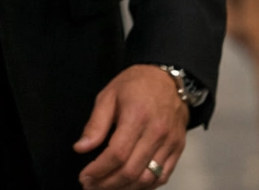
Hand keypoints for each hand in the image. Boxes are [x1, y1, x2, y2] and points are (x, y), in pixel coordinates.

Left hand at [74, 65, 187, 188]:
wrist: (169, 79)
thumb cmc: (135, 85)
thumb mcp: (108, 96)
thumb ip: (95, 124)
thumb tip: (80, 148)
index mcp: (137, 117)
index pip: (117, 154)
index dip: (99, 170)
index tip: (84, 176)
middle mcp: (156, 133)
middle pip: (132, 171)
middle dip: (108, 183)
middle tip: (90, 186)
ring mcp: (170, 143)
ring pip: (148, 178)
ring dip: (125, 188)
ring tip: (106, 188)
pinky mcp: (178, 149)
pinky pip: (163, 176)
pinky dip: (145, 186)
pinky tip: (129, 185)